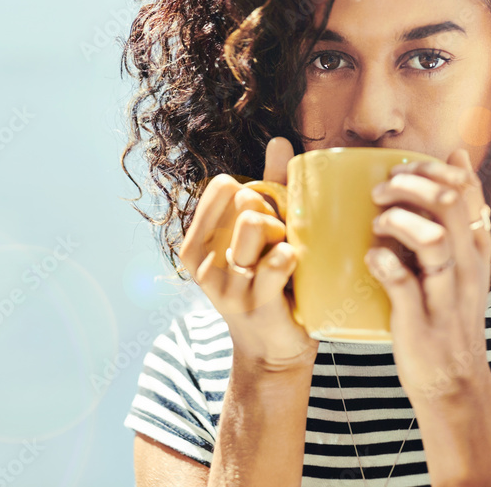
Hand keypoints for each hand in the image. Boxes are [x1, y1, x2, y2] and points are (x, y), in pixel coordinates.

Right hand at [178, 137, 318, 371]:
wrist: (274, 350)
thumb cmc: (269, 283)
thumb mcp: (262, 234)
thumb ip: (270, 186)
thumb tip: (278, 139)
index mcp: (196, 243)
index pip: (223, 187)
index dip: (254, 194)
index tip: (266, 219)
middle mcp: (202, 262)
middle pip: (246, 202)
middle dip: (274, 215)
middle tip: (281, 243)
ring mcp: (225, 284)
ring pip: (259, 225)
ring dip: (284, 235)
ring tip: (287, 257)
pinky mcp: (253, 303)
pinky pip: (277, 260)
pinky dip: (291, 257)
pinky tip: (293, 268)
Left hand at [366, 148, 490, 402]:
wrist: (453, 382)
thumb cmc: (449, 313)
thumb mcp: (467, 261)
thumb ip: (462, 214)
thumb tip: (457, 156)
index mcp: (477, 249)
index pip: (466, 190)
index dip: (432, 169)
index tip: (404, 169)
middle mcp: (467, 268)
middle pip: (448, 203)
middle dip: (408, 186)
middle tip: (380, 191)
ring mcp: (446, 296)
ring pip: (432, 240)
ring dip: (398, 221)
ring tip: (377, 223)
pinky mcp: (420, 323)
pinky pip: (403, 284)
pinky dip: (383, 263)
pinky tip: (372, 257)